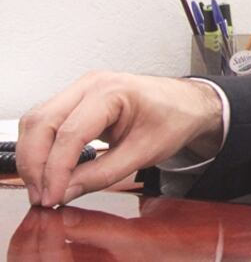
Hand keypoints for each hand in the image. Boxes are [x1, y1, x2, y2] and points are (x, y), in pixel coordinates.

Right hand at [16, 71, 222, 206]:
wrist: (187, 104)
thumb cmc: (174, 118)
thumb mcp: (145, 153)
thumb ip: (104, 174)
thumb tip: (65, 191)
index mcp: (112, 91)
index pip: (69, 133)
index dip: (55, 170)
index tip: (51, 197)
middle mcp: (91, 84)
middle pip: (41, 123)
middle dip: (35, 164)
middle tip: (42, 196)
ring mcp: (81, 89)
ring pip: (36, 121)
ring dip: (32, 156)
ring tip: (43, 188)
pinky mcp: (76, 100)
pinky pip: (45, 121)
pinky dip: (40, 147)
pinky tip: (48, 171)